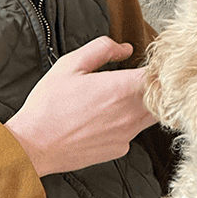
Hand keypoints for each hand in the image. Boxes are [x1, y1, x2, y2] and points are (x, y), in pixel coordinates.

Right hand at [4, 37, 156, 176]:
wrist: (34, 146)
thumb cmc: (48, 105)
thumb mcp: (70, 65)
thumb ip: (102, 49)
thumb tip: (125, 48)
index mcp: (123, 88)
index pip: (160, 75)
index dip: (159, 68)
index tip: (151, 64)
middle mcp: (132, 113)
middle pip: (162, 97)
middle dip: (155, 87)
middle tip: (137, 80)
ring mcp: (129, 134)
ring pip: (151, 116)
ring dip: (142, 105)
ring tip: (117, 100)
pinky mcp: (121, 149)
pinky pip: (133, 132)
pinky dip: (127, 125)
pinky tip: (105, 121)